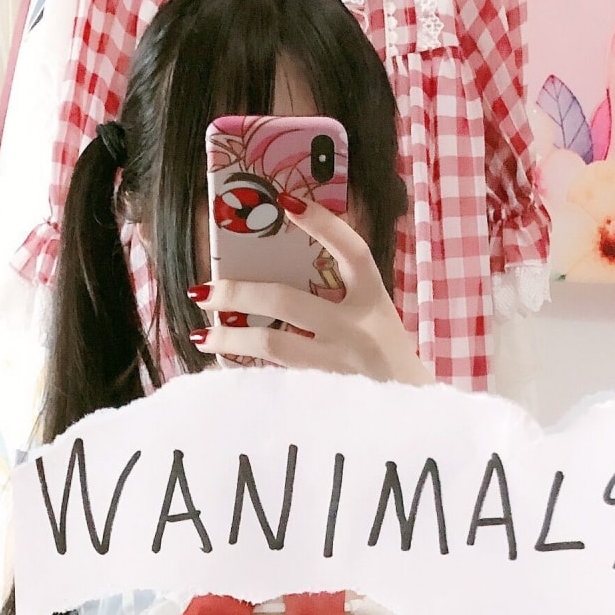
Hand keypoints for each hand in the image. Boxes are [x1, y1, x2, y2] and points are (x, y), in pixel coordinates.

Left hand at [190, 200, 431, 385]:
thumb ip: (341, 294)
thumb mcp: (376, 316)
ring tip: (201, 335)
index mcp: (374, 300)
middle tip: (205, 290)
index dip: (323, 225)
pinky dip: (245, 372)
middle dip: (240, 293)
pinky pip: (276, 378)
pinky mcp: (325, 395)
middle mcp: (356, 330)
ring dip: (232, 338)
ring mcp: (339, 365)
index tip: (287, 203)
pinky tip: (221, 367)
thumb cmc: (387, 358)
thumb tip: (276, 273)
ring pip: (274, 346)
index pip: (353, 252)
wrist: (412, 411)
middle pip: (288, 302)